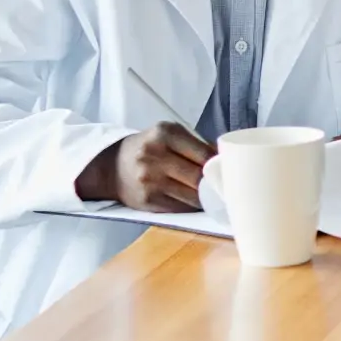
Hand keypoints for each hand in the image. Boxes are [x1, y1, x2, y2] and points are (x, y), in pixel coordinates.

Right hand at [76, 123, 212, 211]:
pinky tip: (194, 200)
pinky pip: (180, 206)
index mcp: (165, 133)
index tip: (227, 168)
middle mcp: (154, 156)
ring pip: (191, 195)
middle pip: (198, 176)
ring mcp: (149, 180)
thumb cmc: (150, 148)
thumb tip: (224, 160)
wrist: (112, 167)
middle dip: (213, 182)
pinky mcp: (147, 200)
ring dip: (205, 196)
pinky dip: (191, 205)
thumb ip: (196, 144)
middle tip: (223, 183)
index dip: (219, 164)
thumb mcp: (169, 135)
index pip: (204, 153)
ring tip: (211, 193)